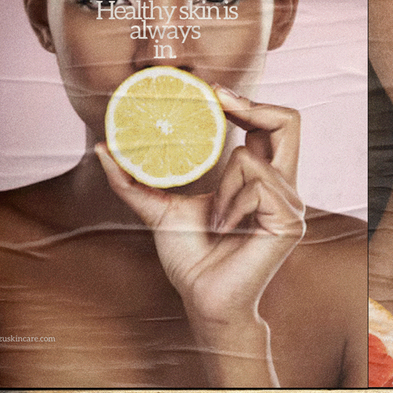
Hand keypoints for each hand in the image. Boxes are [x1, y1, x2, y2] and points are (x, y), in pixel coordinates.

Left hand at [94, 86, 306, 385]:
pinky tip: (225, 231)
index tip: (212, 93)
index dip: (249, 102)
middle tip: (217, 98)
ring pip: (250, 159)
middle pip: (289, 122)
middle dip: (253, 105)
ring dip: (222, 188)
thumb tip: (102, 148)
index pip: (272, 125)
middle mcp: (284, 186)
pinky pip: (253, 187)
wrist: (203, 300)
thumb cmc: (190, 258)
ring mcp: (291, 204)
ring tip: (216, 221)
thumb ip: (135, 180)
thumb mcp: (159, 209)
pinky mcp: (288, 221)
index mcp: (262, 178)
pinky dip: (230, 206)